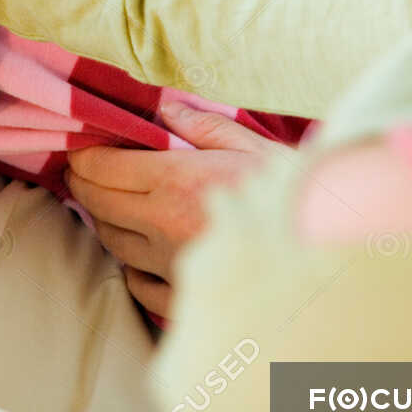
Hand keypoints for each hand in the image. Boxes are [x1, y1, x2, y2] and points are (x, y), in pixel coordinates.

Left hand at [66, 106, 290, 318]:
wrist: (331, 254)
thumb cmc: (299, 195)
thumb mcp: (256, 147)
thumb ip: (204, 127)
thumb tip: (165, 110)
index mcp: (178, 181)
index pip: (104, 168)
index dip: (83, 156)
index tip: (80, 147)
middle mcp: (165, 225)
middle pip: (97, 204)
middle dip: (82, 183)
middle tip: (82, 170)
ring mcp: (171, 266)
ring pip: (112, 243)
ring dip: (105, 221)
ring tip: (111, 204)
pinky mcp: (184, 301)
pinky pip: (138, 285)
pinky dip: (132, 267)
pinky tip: (142, 253)